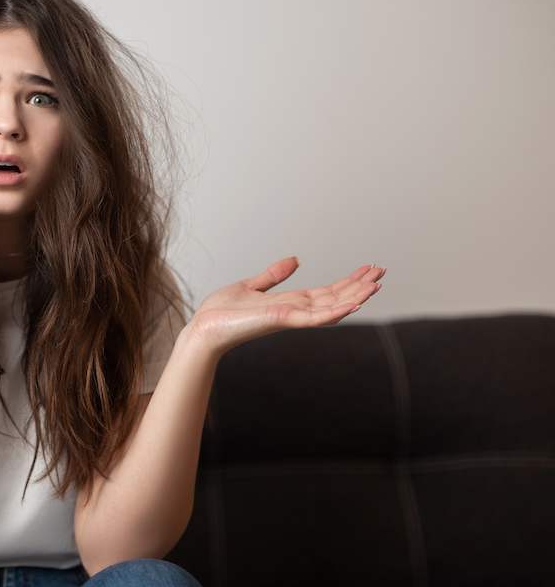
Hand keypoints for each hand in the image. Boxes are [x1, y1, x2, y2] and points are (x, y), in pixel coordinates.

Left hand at [186, 258, 384, 358]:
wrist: (204, 326)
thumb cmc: (222, 312)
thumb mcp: (251, 286)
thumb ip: (274, 275)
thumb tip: (295, 260)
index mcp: (290, 302)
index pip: (327, 291)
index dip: (349, 281)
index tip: (369, 269)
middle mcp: (295, 311)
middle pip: (335, 297)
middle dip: (359, 286)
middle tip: (383, 272)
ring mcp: (290, 317)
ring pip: (331, 307)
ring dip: (355, 297)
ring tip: (377, 286)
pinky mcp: (281, 320)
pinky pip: (313, 318)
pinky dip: (334, 311)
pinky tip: (353, 304)